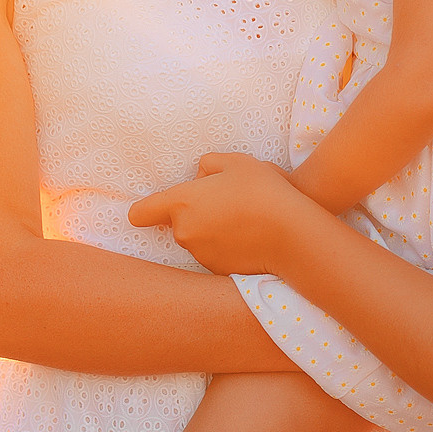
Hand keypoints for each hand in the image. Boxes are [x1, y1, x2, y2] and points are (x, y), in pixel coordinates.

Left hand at [128, 153, 315, 275]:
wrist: (292, 234)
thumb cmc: (262, 191)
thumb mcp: (235, 161)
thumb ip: (207, 164)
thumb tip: (198, 179)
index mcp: (181, 204)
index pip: (140, 213)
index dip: (145, 210)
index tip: (155, 209)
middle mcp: (184, 233)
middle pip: (177, 222)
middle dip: (194, 212)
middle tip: (226, 199)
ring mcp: (201, 255)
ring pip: (197, 237)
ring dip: (210, 228)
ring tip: (243, 217)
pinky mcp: (218, 270)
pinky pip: (214, 253)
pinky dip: (225, 246)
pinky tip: (249, 236)